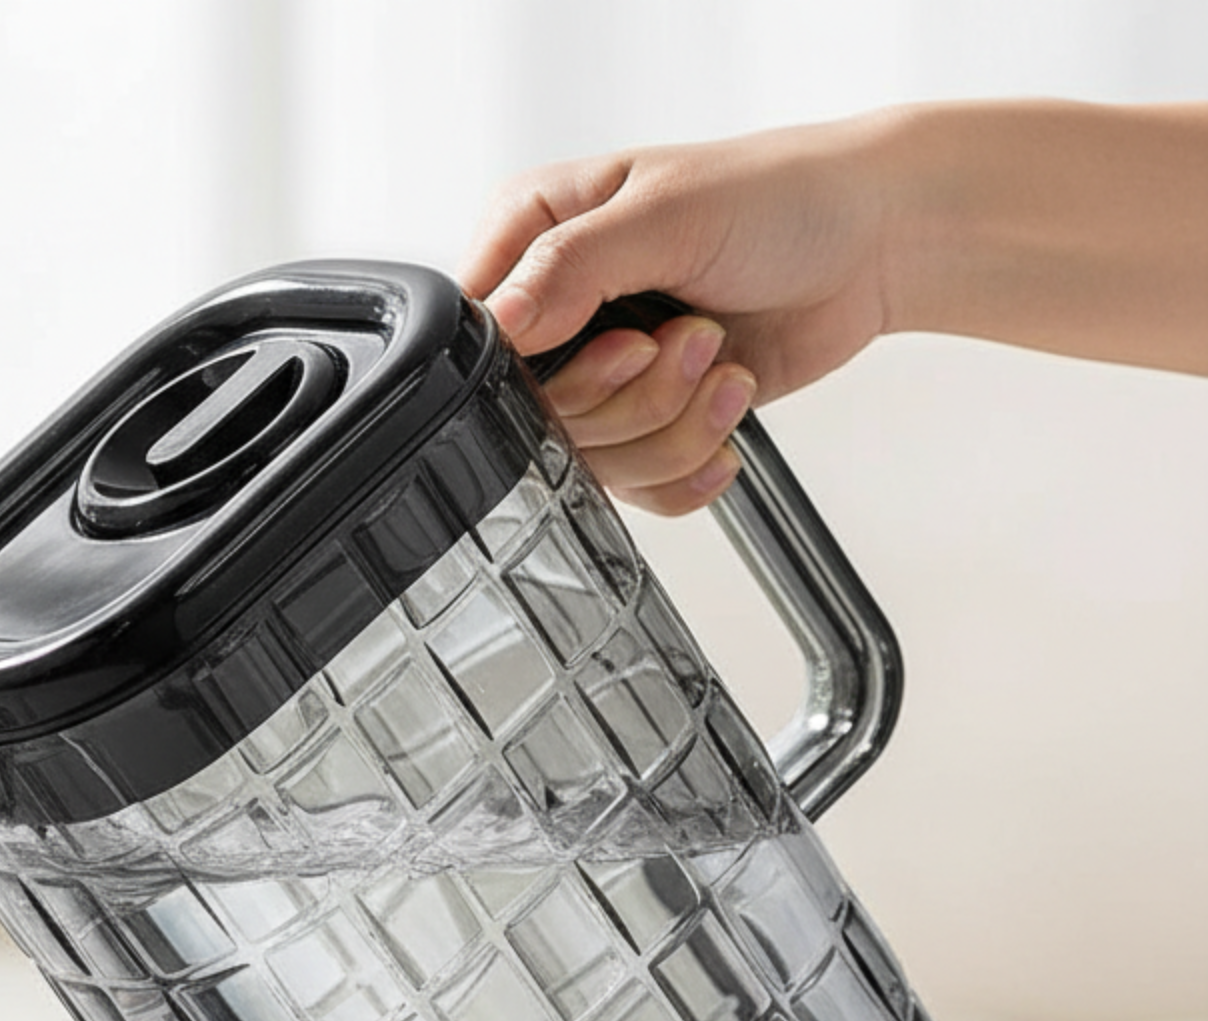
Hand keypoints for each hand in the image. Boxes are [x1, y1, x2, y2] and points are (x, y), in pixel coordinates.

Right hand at [460, 115, 897, 514]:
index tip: (623, 339)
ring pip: (593, 460)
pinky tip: (726, 404)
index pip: (483, 338)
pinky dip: (691, 461)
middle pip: (539, 416)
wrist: (872, 243)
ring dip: (675, 423)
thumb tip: (501, 322)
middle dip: (633, 393)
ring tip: (723, 358)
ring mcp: (600, 373)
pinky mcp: (645, 422)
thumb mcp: (667, 214)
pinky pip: (637, 488)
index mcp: (532, 235)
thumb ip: (570, 266)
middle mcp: (555, 311)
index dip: (542, 366)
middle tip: (692, 337)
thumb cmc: (780, 198)